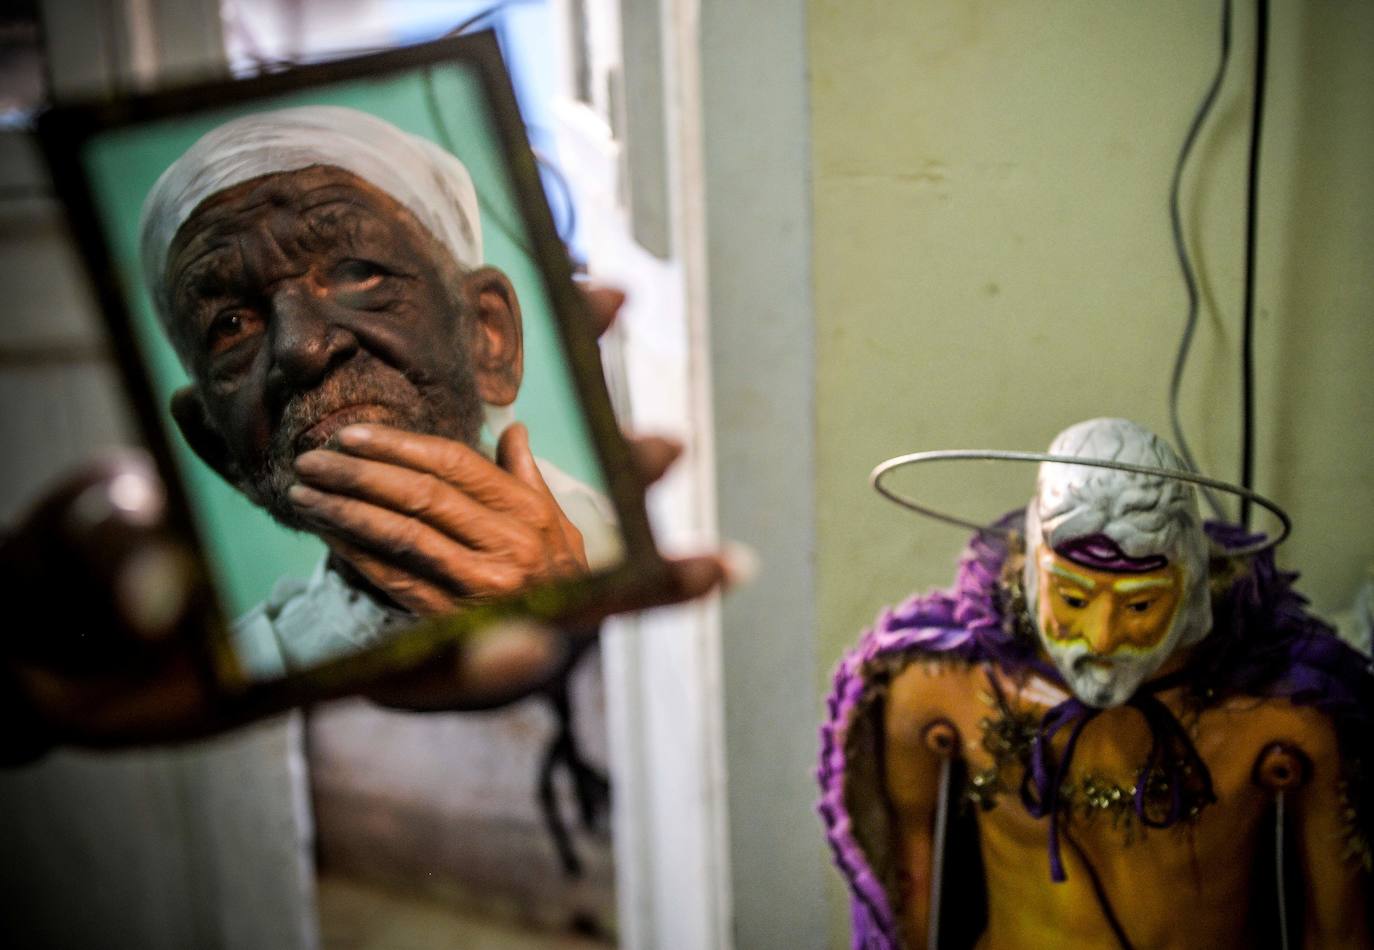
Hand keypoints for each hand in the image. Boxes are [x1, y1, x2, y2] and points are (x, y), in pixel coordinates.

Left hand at [290, 421, 587, 614]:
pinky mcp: (455, 617)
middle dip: (359, 472)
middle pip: (422, 495)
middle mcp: (507, 545)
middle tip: (312, 459)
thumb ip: (526, 475)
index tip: (351, 435)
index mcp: (528, 511)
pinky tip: (328, 534)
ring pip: (403, 535)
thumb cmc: (558, 573)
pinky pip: (397, 579)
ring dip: (346, 511)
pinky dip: (358, 554)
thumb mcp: (556, 522)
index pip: (455, 464)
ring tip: (305, 493)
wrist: (568, 640)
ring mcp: (480, 584)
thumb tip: (513, 428)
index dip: (398, 445)